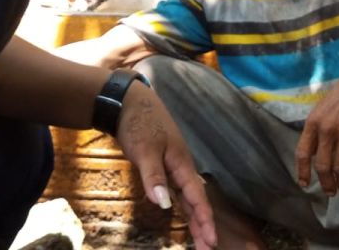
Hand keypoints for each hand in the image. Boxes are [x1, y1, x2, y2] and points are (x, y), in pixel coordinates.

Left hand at [116, 83, 216, 249]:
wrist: (128, 103)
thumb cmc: (139, 124)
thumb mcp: (145, 150)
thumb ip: (154, 177)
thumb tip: (164, 204)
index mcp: (182, 164)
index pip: (197, 197)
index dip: (204, 219)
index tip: (211, 241)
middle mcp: (181, 167)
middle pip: (196, 201)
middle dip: (203, 225)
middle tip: (209, 249)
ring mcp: (173, 166)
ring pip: (188, 198)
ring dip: (195, 218)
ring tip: (201, 240)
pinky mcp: (163, 166)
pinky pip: (179, 191)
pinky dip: (184, 206)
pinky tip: (186, 216)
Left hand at [295, 54, 338, 194]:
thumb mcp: (321, 108)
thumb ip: (315, 129)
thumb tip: (311, 151)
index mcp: (313, 123)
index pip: (303, 152)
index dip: (302, 171)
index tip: (304, 184)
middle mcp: (327, 130)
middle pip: (322, 166)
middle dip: (326, 183)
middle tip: (330, 192)